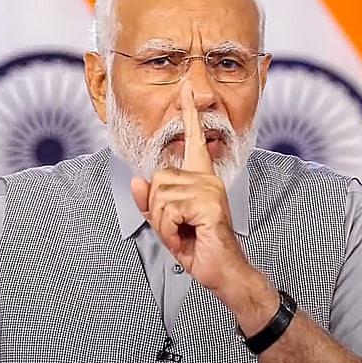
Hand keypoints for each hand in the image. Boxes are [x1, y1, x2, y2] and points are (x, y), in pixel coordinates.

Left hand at [130, 81, 252, 293]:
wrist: (224, 272)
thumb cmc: (201, 247)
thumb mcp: (169, 224)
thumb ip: (152, 203)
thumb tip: (137, 182)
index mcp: (201, 178)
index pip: (194, 139)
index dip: (188, 114)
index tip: (185, 90)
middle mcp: (207, 178)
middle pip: (157, 180)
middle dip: (158, 212)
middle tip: (179, 228)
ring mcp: (209, 189)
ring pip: (160, 197)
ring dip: (164, 224)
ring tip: (186, 234)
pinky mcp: (207, 203)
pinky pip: (168, 211)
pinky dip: (171, 231)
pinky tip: (189, 237)